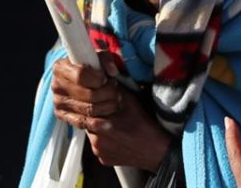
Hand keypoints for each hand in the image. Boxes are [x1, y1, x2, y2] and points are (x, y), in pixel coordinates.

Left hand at [51, 52, 169, 171]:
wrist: (156, 150)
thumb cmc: (143, 124)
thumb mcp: (129, 101)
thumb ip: (112, 90)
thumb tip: (103, 79)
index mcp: (98, 125)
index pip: (85, 112)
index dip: (91, 105)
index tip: (97, 103)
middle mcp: (96, 141)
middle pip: (88, 124)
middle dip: (96, 117)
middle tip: (108, 115)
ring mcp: (100, 153)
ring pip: (94, 136)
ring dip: (100, 130)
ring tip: (114, 127)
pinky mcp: (104, 160)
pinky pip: (100, 148)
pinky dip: (105, 143)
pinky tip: (117, 139)